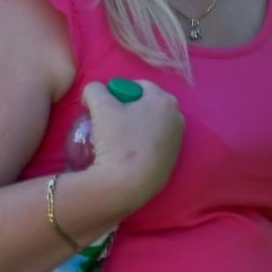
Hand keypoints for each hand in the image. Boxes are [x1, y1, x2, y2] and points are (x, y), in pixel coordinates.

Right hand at [82, 80, 183, 213]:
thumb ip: (95, 89)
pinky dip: (142, 146)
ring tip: (117, 141)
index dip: (119, 92)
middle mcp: (177, 118)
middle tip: (109, 123)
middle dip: (129, 110)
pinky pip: (154, 145)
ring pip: (152, 126)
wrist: (126, 185)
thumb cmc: (117, 140)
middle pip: (147, 106)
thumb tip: (95, 91)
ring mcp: (177, 141)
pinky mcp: (172, 162)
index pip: (139, 86)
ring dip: (136, 128)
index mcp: (165, 100)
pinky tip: (127, 155)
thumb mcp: (100, 107)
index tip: (105, 106)